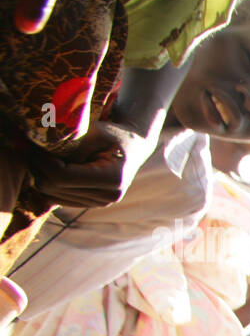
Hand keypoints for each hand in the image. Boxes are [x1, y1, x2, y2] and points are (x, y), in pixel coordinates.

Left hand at [28, 120, 151, 207]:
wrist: (132, 147)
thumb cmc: (113, 134)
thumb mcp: (95, 131)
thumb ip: (72, 144)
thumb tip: (43, 152)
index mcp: (111, 178)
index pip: (62, 176)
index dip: (42, 161)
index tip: (33, 144)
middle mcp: (107, 196)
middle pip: (54, 188)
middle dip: (37, 167)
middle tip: (31, 148)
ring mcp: (99, 203)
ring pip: (51, 195)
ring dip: (40, 176)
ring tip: (40, 156)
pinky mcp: (91, 204)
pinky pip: (57, 199)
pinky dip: (47, 184)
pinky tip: (49, 168)